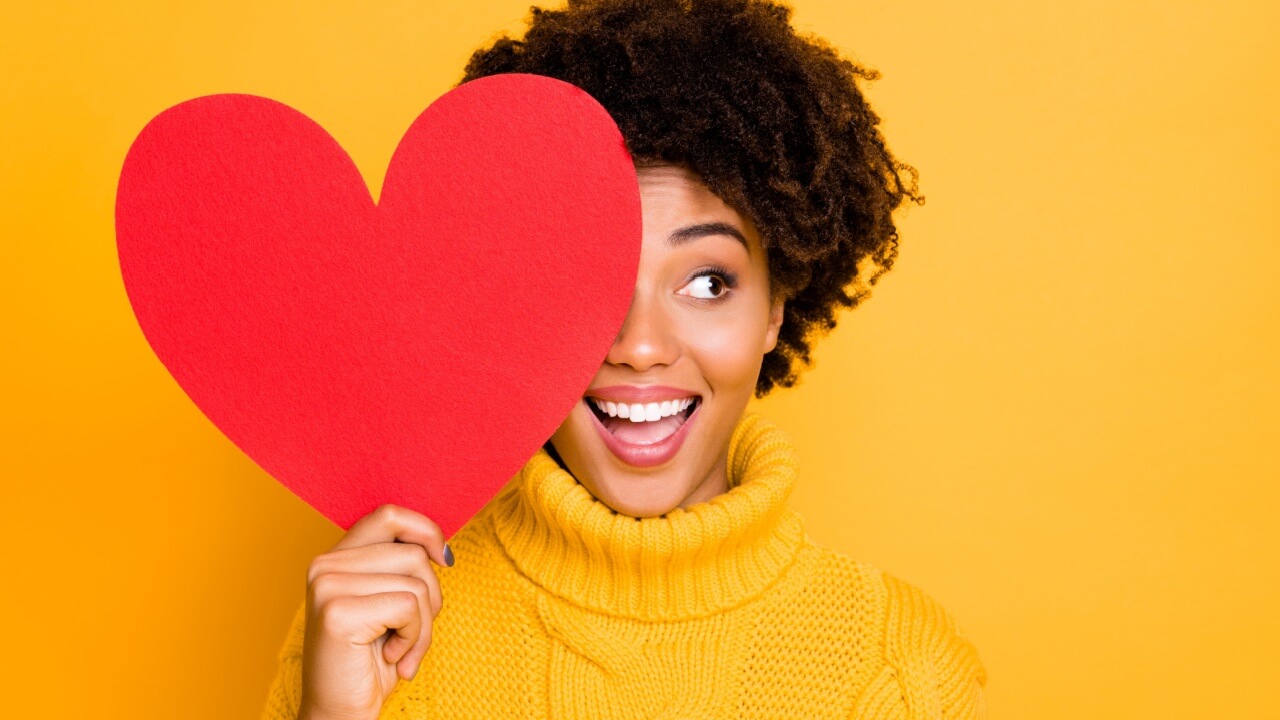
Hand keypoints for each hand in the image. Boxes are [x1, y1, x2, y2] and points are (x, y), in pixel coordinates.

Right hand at [296, 504, 451, 719]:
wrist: (342, 713)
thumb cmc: (372, 661)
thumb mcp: (391, 603)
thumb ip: (402, 569)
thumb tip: (441, 548)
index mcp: (336, 557)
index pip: (389, 515)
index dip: (425, 530)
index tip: (444, 560)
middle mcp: (324, 565)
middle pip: (413, 554)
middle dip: (431, 597)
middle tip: (414, 633)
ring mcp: (328, 586)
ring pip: (416, 581)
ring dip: (424, 624)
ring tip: (403, 649)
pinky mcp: (338, 612)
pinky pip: (409, 606)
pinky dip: (414, 637)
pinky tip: (393, 657)